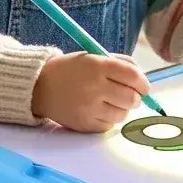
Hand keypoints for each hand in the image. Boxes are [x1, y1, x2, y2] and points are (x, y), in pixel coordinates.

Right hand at [32, 52, 149, 132]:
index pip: (134, 77)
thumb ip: (120, 64)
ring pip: (123, 114)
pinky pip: (109, 125)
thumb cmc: (71, 70)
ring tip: (109, 101)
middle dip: (135, 97)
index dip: (143, 83)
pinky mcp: (85, 124)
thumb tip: (143, 79)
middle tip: (128, 95)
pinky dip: (109, 118)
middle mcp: (95, 87)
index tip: (143, 86)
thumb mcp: (93, 57)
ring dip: (121, 108)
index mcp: (98, 66)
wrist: (40, 87)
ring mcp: (89, 108)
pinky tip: (98, 109)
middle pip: (132, 99)